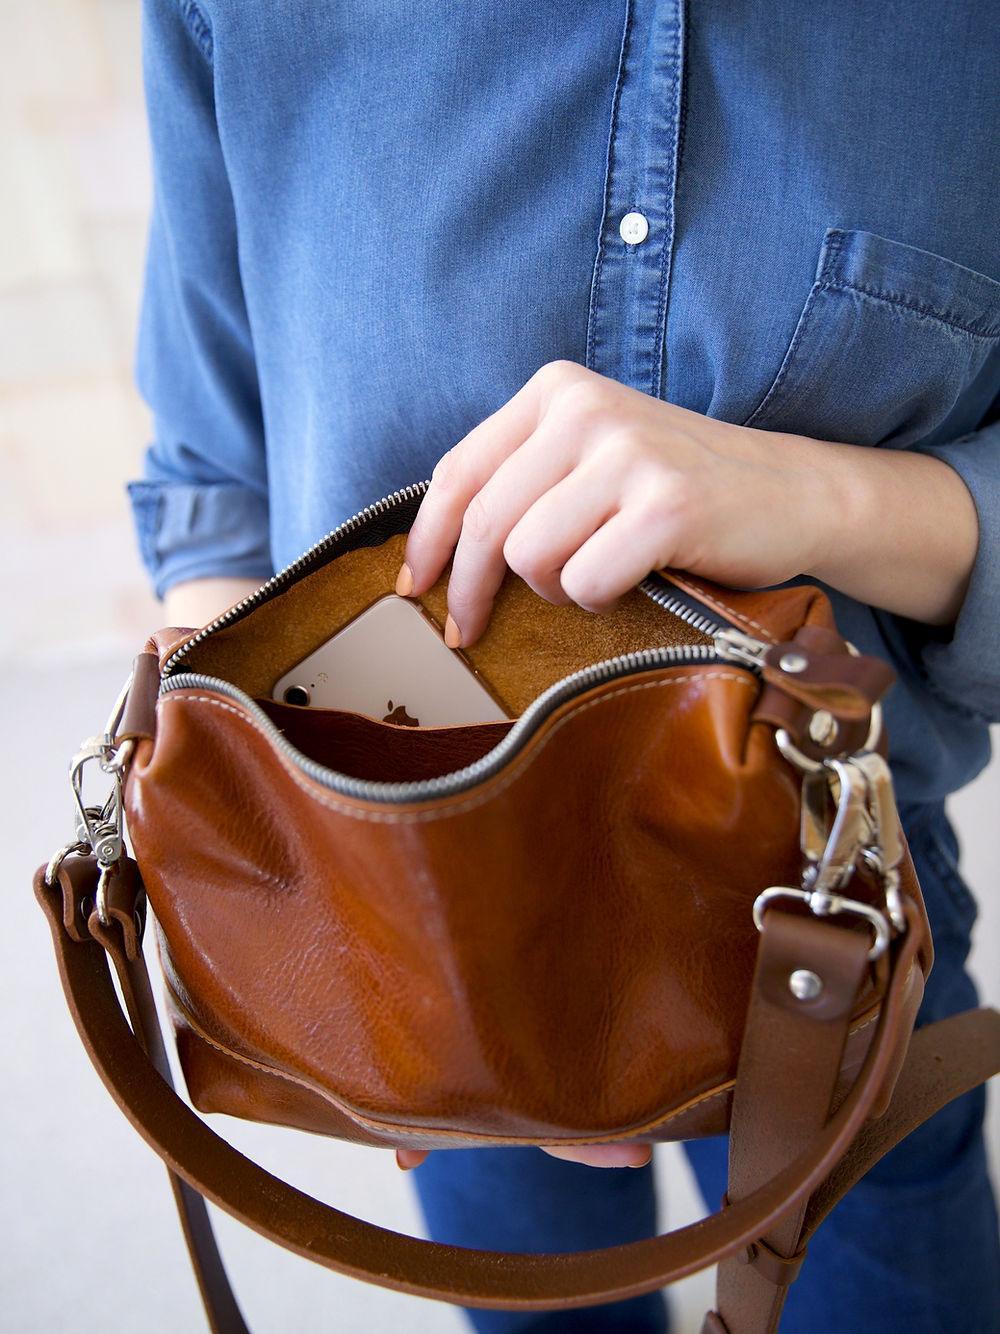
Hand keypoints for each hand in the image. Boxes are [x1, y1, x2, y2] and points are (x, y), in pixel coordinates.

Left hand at [398, 359, 833, 647]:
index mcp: (557, 391)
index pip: (460, 472)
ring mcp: (629, 455)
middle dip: (471, 591)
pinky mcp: (666, 506)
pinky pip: (585, 582)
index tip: (413, 587)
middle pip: (486, 524)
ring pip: (529, 556)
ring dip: (554, 588)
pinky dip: (600, 599)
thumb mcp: (591, 458)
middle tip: (469, 632)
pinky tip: (634, 580)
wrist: (791, 492)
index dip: (426, 541)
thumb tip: (436, 553)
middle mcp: (587, 410)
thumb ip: (522, 480)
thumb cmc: (675, 489)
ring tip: (595, 575)